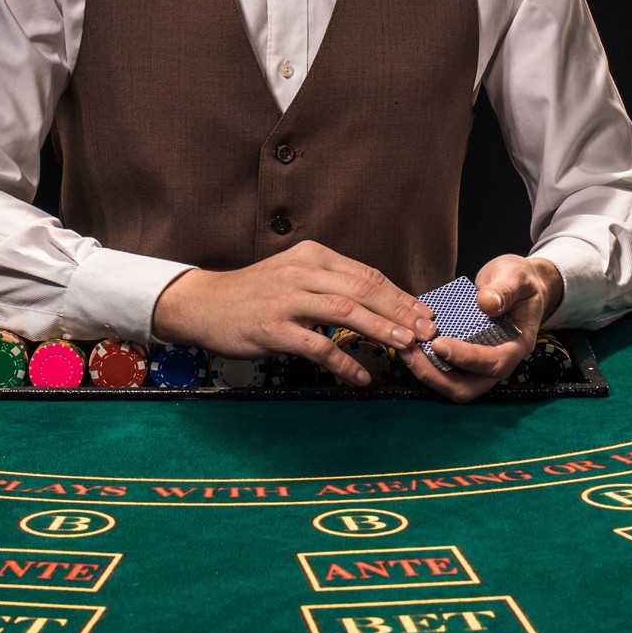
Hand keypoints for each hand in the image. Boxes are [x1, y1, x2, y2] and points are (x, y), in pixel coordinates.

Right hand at [151, 240, 437, 386]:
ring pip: (346, 312)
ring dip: (381, 330)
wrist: (205, 304)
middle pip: (364, 289)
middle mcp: (302, 271)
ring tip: (406, 346)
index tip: (424, 313)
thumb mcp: (294, 275)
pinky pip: (318, 346)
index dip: (400, 295)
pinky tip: (361, 377)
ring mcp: (287, 299)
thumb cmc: (255, 293)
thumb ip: (331, 284)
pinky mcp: (273, 328)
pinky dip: (344, 363)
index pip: (367, 274)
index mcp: (312, 255)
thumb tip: (378, 303)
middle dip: (401, 312)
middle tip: (427, 331)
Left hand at [396, 254, 564, 403]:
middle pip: (469, 388)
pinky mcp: (465, 359)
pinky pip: (445, 371)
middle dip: (437, 377)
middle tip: (411, 353)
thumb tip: (487, 303)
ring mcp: (481, 364)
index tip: (439, 344)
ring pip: (453, 384)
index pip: (494, 363)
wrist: (518, 285)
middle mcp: (499, 361)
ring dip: (427, 373)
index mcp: (517, 345)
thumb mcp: (516, 277)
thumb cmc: (520, 282)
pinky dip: (426, 364)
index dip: (466, 358)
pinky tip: (409, 345)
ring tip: (405, 350)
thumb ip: (504, 290)